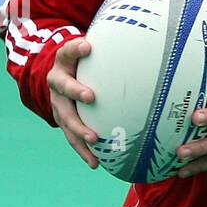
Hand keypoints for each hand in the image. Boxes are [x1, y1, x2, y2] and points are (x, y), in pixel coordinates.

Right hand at [47, 37, 98, 168]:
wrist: (61, 74)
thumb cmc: (86, 63)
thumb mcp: (92, 52)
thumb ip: (111, 49)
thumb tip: (148, 44)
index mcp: (65, 60)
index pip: (69, 50)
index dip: (76, 48)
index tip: (88, 47)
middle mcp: (57, 80)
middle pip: (64, 85)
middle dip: (76, 91)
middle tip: (91, 97)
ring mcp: (58, 102)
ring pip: (65, 116)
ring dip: (78, 128)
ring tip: (93, 139)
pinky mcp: (62, 120)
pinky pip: (71, 137)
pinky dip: (83, 150)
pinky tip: (96, 163)